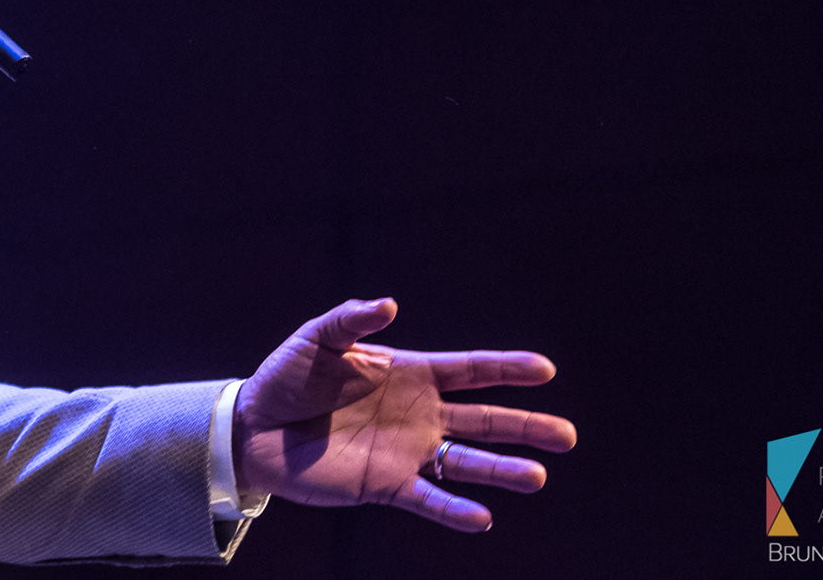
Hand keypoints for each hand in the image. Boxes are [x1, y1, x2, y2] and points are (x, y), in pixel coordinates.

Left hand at [233, 298, 575, 531]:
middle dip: (525, 426)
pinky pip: (428, 500)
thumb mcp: (316, 339)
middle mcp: (418, 414)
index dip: (506, 369)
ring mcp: (406, 451)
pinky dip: (455, 511)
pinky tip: (482, 518)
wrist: (255, 428)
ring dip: (501, 471)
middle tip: (568, 436)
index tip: (546, 369)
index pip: (469, 370)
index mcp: (409, 374)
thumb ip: (352, 320)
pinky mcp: (385, 485)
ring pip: (466, 463)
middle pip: (483, 420)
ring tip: (537, 477)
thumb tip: (389, 305)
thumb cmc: (287, 377)